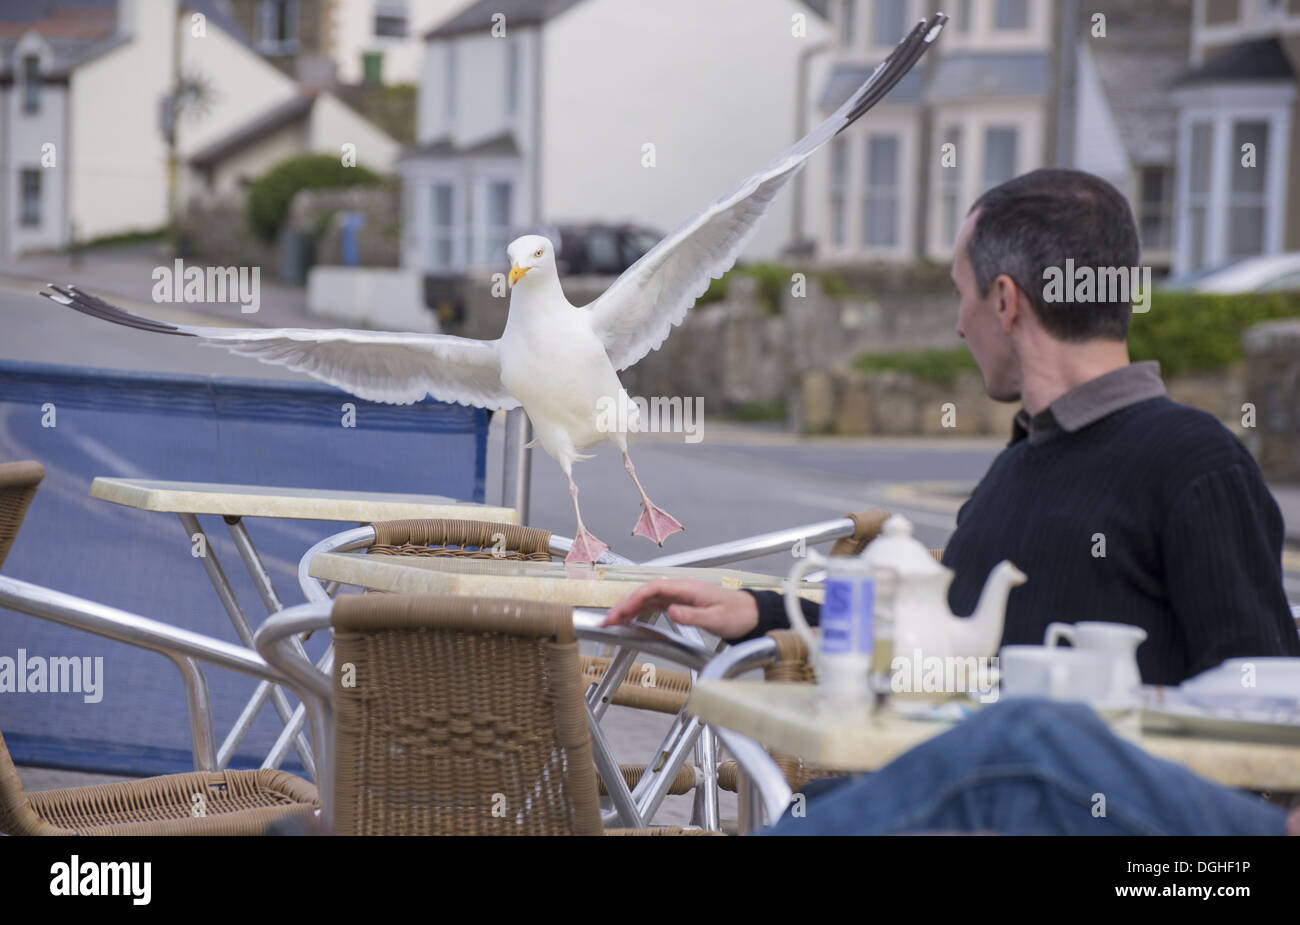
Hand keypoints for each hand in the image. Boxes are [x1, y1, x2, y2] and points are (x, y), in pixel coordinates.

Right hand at [603, 578, 758, 639]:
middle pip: (646, 592)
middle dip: (625, 604)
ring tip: (614, 621)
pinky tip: (632, 618)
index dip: (634, 598)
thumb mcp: (716, 618)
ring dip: (630, 608)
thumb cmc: (737, 614)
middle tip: (609, 620)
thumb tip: (671, 611)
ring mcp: (680, 595)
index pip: (654, 588)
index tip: (621, 612)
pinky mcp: (681, 603)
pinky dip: (641, 610)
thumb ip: (692, 615)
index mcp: (688, 587)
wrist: (750, 614)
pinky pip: (655, 604)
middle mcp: (681, 588)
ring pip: (648, 598)